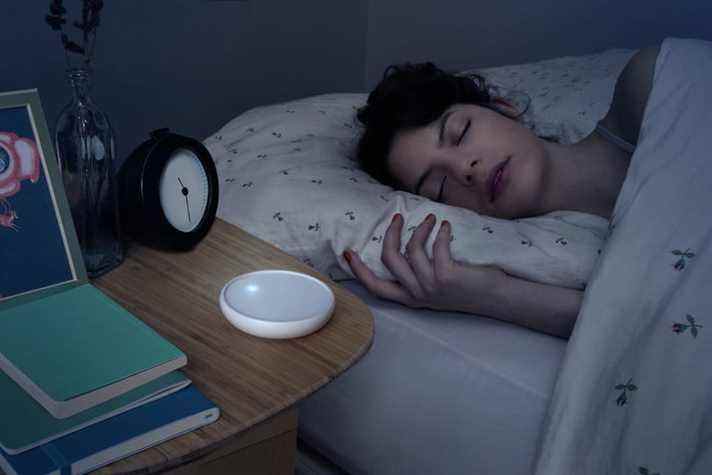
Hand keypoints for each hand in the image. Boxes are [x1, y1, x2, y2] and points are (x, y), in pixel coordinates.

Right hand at [344, 213, 506, 312]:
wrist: (495, 299)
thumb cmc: (466, 289)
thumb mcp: (434, 286)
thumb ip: (417, 274)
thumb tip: (402, 246)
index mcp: (409, 298)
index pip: (375, 287)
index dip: (358, 270)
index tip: (348, 252)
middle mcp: (416, 294)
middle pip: (389, 259)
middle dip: (391, 233)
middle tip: (398, 217)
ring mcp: (431, 286)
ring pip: (412, 249)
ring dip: (421, 228)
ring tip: (431, 218)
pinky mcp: (446, 276)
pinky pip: (436, 246)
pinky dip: (441, 232)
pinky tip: (447, 227)